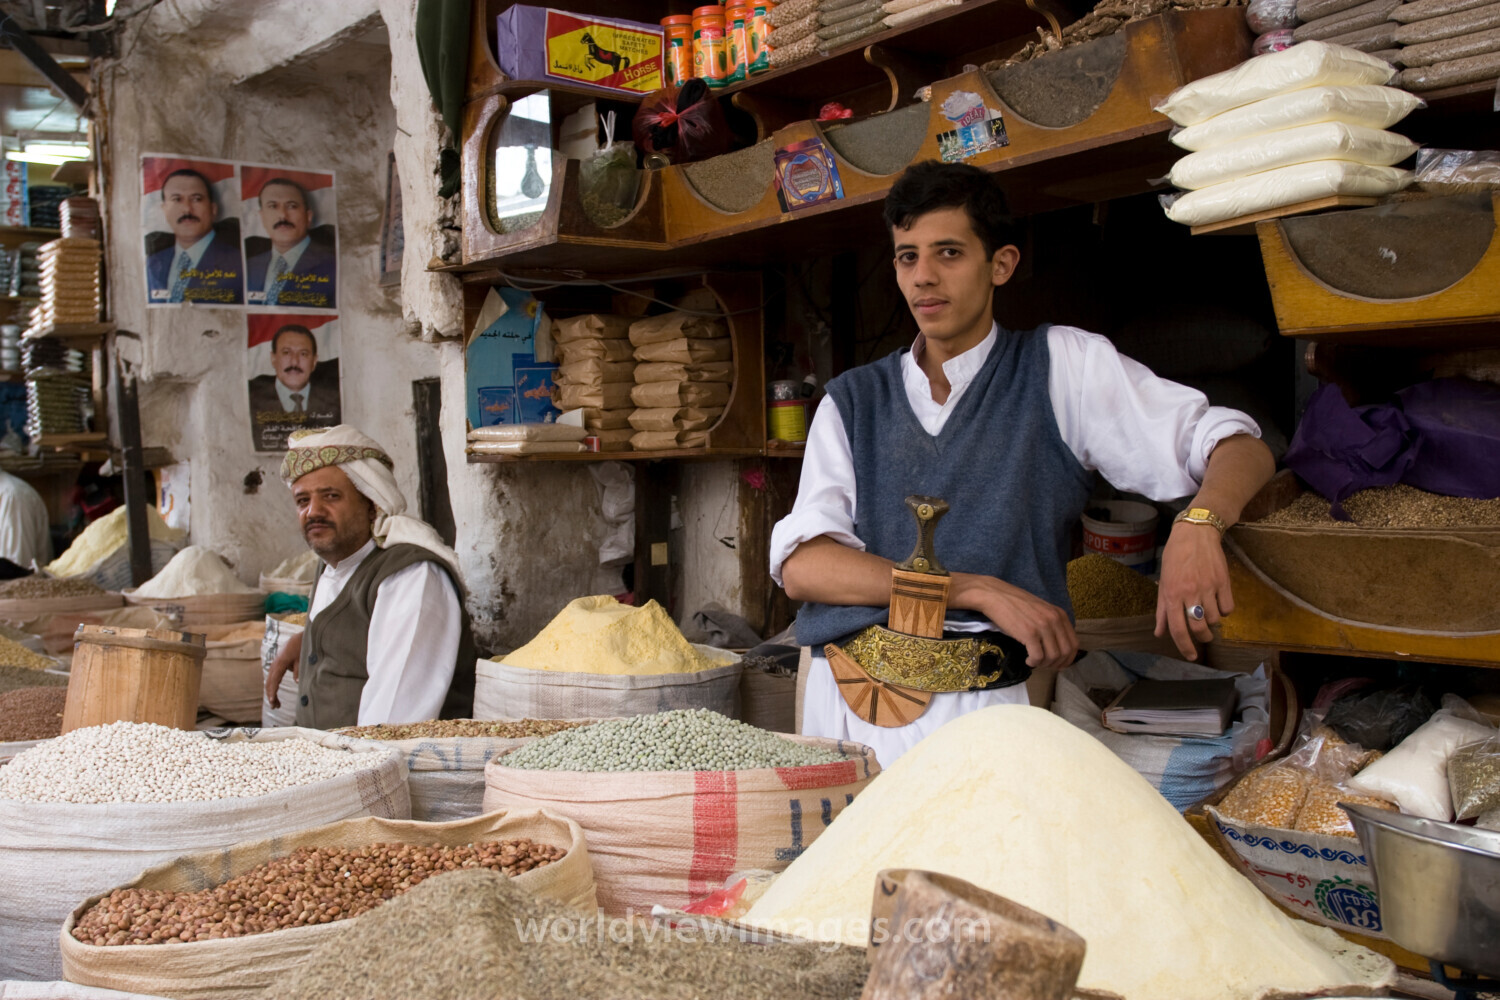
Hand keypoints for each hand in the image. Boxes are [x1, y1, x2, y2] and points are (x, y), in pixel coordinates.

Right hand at [264, 632, 303, 708]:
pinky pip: (272, 679)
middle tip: (275, 707)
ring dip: (271, 693)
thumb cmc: (300, 648)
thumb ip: (298, 670)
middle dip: (271, 695)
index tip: (273, 701)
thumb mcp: (301, 659)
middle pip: (269, 683)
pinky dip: (273, 688)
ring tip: (277, 705)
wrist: (297, 638)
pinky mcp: (276, 666)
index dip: (273, 691)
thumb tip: (297, 682)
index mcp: (280, 664)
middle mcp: (274, 665)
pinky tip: (275, 697)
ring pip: (269, 682)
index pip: (274, 680)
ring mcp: (274, 665)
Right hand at [952, 573, 1076, 671]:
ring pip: (1053, 656)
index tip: (1059, 664)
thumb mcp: (1041, 610)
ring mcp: (1042, 627)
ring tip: (1034, 661)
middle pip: (1065, 652)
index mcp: (1060, 614)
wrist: (995, 595)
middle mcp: (1054, 620)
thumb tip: (1057, 646)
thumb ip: (1052, 624)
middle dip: (1056, 664)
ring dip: (1044, 664)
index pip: (1074, 643)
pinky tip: (1027, 660)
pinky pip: (1038, 657)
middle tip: (1045, 665)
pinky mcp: (1029, 633)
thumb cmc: (1015, 603)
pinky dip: (1033, 663)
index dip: (1068, 658)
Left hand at [1155, 522, 1232, 660]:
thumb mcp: (1163, 582)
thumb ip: (1162, 610)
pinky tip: (1219, 603)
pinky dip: (1225, 610)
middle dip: (1202, 638)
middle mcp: (1189, 593)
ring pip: (1214, 619)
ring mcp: (1208, 587)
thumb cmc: (1175, 557)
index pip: (1177, 629)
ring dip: (1212, 621)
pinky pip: (1228, 608)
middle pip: (1199, 628)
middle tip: (1204, 636)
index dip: (1184, 646)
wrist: (1196, 533)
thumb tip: (1159, 633)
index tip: (1191, 656)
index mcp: (1172, 594)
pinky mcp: (1224, 582)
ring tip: (1208, 611)